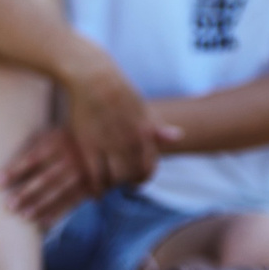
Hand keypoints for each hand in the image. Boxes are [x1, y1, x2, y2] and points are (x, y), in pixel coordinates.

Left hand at [0, 126, 97, 227]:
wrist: (100, 141)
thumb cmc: (62, 140)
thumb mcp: (48, 136)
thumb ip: (29, 147)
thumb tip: (3, 167)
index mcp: (56, 143)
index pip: (32, 158)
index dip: (14, 170)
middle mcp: (70, 158)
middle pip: (46, 178)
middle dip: (27, 193)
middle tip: (9, 205)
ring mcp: (81, 174)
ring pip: (59, 192)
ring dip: (41, 206)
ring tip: (24, 216)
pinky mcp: (88, 187)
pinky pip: (73, 202)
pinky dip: (58, 214)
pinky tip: (43, 223)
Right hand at [57, 51, 176, 195]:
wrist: (92, 76)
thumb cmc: (117, 91)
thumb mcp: (141, 108)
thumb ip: (157, 127)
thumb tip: (179, 137)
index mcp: (145, 131)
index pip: (150, 164)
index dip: (144, 176)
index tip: (136, 180)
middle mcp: (130, 139)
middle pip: (134, 174)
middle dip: (129, 183)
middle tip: (122, 184)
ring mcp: (109, 143)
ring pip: (117, 178)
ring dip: (113, 186)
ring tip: (108, 186)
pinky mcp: (89, 145)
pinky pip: (96, 176)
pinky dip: (97, 188)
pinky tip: (96, 193)